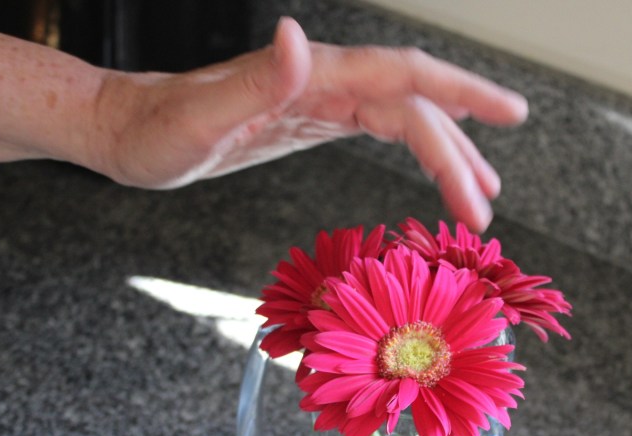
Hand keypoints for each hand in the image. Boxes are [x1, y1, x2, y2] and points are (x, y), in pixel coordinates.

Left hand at [92, 18, 527, 231]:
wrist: (125, 129)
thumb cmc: (153, 133)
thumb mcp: (196, 119)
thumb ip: (254, 82)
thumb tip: (300, 40)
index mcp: (311, 77)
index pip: (403, 83)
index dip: (461, 102)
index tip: (505, 130)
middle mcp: (324, 80)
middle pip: (415, 102)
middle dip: (463, 146)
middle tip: (491, 200)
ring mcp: (321, 99)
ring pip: (404, 115)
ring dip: (448, 151)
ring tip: (482, 191)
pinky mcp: (312, 119)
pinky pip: (380, 127)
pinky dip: (416, 148)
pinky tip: (433, 167)